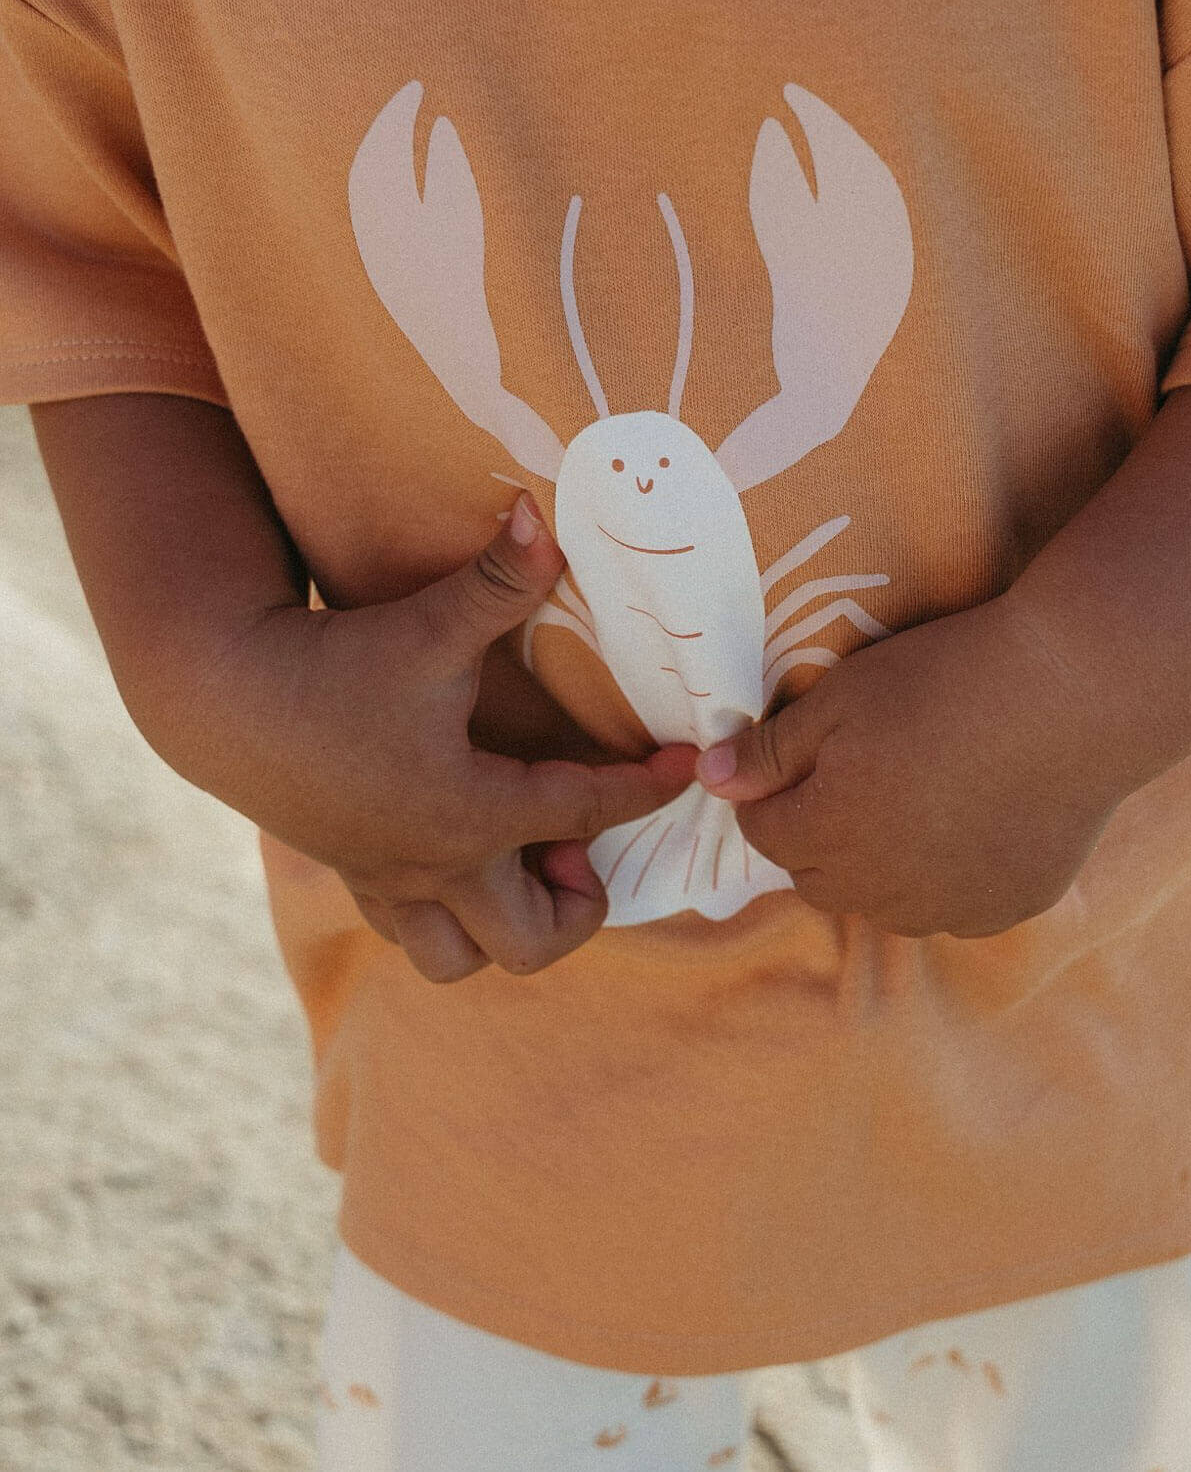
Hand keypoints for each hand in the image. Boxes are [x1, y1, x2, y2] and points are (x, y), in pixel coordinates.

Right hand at [192, 493, 695, 979]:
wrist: (222, 697)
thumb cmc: (333, 666)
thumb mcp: (426, 626)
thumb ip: (498, 579)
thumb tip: (545, 513)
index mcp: (470, 813)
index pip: (588, 811)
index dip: (647, 790)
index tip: (686, 768)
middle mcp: (437, 866)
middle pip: (533, 941)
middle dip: (578, 905)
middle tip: (576, 841)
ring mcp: (392, 883)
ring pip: (464, 960)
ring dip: (508, 925)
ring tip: (521, 860)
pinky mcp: (357, 877)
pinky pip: (415, 936)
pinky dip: (452, 918)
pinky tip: (463, 857)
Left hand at [693, 594, 1123, 937]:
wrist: (1072, 696)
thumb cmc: (942, 682)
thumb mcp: (838, 699)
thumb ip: (769, 752)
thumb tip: (709, 782)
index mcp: (827, 835)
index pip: (765, 835)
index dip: (767, 798)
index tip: (788, 764)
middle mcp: (880, 890)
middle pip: (816, 880)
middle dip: (813, 839)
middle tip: (845, 781)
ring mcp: (949, 907)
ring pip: (883, 903)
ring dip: (876, 868)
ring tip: (904, 806)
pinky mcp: (1007, 907)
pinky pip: (952, 908)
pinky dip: (943, 879)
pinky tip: (966, 825)